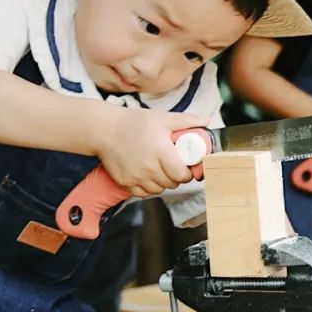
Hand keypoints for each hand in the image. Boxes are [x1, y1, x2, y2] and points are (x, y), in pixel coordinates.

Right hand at [92, 107, 207, 197]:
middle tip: (175, 167)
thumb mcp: (162, 118)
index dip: (187, 173)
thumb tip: (207, 121)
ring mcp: (136, 177)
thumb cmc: (134, 123)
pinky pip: (143, 193)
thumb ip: (186, 121)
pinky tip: (148, 175)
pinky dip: (148, 187)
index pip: (182, 174)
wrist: (104, 130)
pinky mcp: (125, 183)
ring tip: (161, 170)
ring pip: (159, 190)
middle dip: (177, 177)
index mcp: (161, 152)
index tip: (187, 167)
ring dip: (163, 183)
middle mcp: (149, 168)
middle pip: (172, 183)